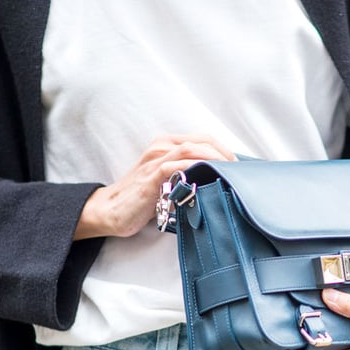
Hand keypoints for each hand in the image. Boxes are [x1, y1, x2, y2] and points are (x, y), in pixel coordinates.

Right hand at [74, 134, 234, 239]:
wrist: (110, 211)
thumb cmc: (141, 199)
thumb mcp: (167, 181)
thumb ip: (187, 175)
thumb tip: (217, 182)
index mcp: (165, 145)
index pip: (202, 139)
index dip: (224, 149)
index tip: (238, 166)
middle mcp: (161, 148)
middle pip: (202, 140)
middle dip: (225, 154)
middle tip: (239, 171)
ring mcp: (156, 161)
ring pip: (191, 149)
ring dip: (215, 160)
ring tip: (229, 173)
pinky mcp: (151, 177)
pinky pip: (176, 166)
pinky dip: (195, 170)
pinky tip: (209, 179)